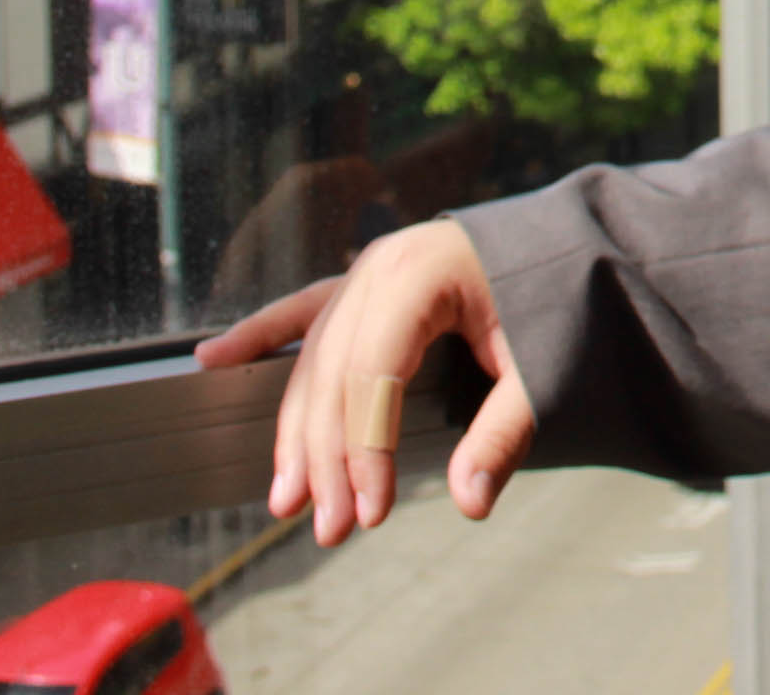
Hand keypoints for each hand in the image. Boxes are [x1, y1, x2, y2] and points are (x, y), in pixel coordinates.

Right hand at [196, 217, 537, 545]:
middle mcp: (376, 269)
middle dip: (327, 459)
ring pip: (312, 361)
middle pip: (334, 376)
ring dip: (296, 432)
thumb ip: (505, 431)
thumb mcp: (540, 362)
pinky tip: (211, 360)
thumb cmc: (549, 296)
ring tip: (286, 498)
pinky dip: (257, 337)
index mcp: (418, 275)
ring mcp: (362, 271)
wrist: (559, 242)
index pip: (373, 377)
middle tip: (328, 528)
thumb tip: (470, 504)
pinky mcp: (358, 281)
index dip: (365, 451)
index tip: (370, 513)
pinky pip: (299, 314)